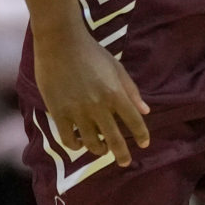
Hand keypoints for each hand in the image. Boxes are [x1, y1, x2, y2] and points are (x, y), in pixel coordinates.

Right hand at [33, 22, 150, 166]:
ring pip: (91, 143)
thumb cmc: (91, 52)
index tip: (145, 144)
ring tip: (100, 149)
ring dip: (98, 150)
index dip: (142, 135)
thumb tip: (146, 111)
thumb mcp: (117, 68)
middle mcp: (98, 106)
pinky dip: (75, 145)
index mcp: (115, 94)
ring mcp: (78, 111)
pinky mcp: (58, 112)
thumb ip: (131, 91)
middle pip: (114, 139)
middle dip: (122, 154)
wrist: (60, 42)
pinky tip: (79, 142)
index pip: (134, 121)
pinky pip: (68, 138)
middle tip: (124, 162)